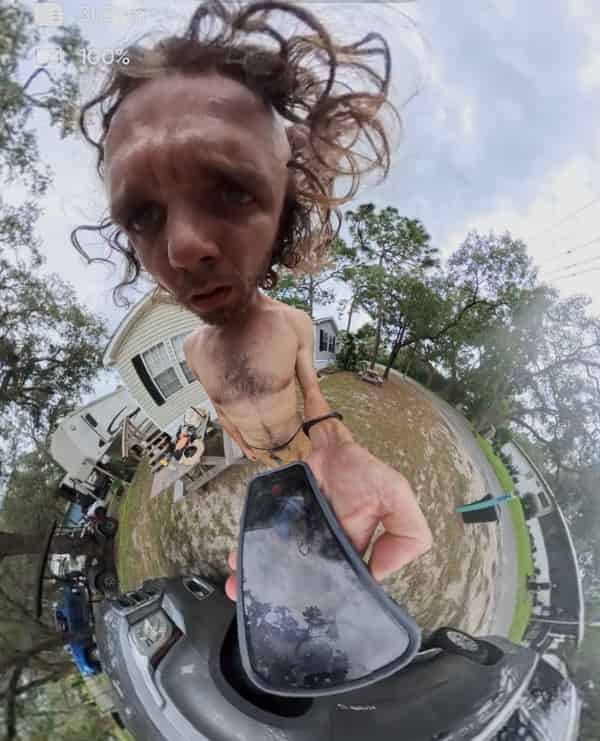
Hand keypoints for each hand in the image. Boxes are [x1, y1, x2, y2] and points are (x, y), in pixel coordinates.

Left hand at [224, 441, 431, 600]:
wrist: (326, 439)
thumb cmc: (362, 468)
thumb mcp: (397, 497)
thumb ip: (406, 534)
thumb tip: (379, 575)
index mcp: (348, 549)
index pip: (339, 582)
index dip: (326, 599)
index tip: (308, 614)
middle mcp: (319, 545)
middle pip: (298, 576)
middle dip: (280, 593)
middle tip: (261, 607)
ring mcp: (294, 532)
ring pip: (274, 562)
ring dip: (256, 576)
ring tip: (238, 588)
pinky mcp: (275, 517)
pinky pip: (259, 537)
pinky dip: (246, 550)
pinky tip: (237, 559)